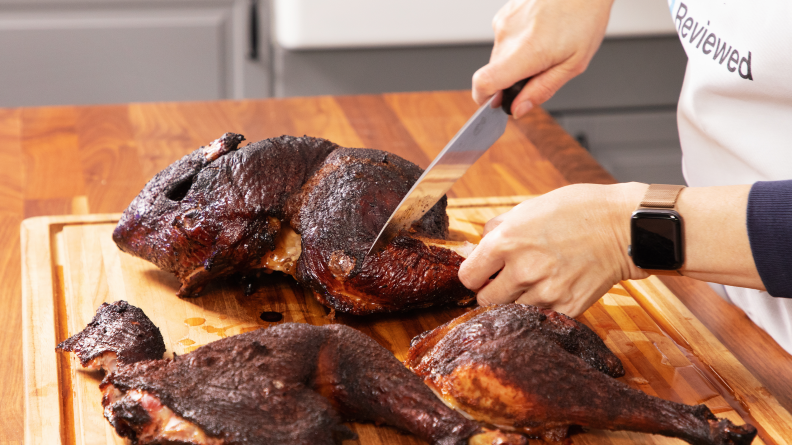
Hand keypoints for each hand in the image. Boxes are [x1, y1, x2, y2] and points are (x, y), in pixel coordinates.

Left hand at [458, 183, 647, 316]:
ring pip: (510, 312)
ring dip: (515, 301)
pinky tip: (550, 290)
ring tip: (531, 283)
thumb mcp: (527, 207)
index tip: (482, 272)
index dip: (474, 274)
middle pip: (484, 300)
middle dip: (491, 290)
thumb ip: (497, 229)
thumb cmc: (578, 210)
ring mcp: (545, 293)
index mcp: (506, 242)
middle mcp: (522, 270)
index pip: (468, 276)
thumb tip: (477, 247)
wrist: (623, 227)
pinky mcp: (567, 308)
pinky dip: (540, 308)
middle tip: (504, 280)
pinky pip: (539, 317)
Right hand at [473, 0, 613, 117]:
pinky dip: (519, 42)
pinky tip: (541, 32)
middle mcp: (508, 35)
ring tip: (545, 45)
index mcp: (525, 51)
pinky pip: (505, 39)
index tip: (496, 105)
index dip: (485, 100)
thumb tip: (518, 109)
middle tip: (541, 69)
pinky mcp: (505, 13)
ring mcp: (504, 22)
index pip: (484, 83)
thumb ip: (542, 90)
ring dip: (518, 60)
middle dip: (512, 80)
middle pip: (495, 73)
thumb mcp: (573, 64)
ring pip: (501, 56)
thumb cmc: (584, 18)